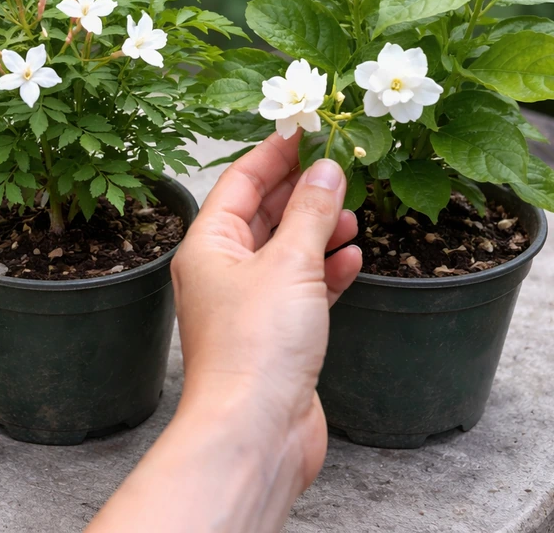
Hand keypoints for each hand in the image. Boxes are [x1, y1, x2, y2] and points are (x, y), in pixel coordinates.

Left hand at [88, 133, 360, 532]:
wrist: (254, 429)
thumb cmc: (256, 347)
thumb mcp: (289, 264)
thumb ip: (310, 213)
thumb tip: (326, 171)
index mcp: (207, 246)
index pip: (238, 182)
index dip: (272, 154)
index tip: (305, 130)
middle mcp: (220, 271)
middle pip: (260, 215)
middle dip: (299, 192)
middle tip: (338, 167)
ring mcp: (246, 304)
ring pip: (283, 252)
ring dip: (316, 232)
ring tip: (351, 215)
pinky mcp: (273, 334)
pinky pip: (299, 289)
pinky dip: (324, 272)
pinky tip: (351, 261)